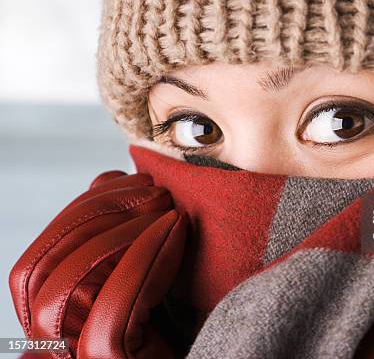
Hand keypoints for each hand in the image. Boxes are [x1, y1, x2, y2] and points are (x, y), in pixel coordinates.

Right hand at [10, 171, 186, 358]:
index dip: (82, 211)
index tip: (136, 183)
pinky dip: (145, 255)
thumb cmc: (186, 326)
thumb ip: (119, 238)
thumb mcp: (147, 272)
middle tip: (158, 192)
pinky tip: (177, 229)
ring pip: (65, 283)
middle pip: (41, 267)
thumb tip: (105, 179)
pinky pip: (113, 307)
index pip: (37, 261)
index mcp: (60, 322)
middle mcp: (55, 346)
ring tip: (170, 211)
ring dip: (122, 230)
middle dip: (101, 212)